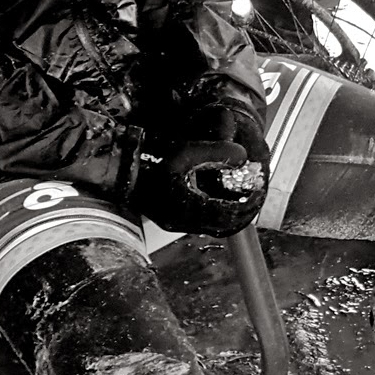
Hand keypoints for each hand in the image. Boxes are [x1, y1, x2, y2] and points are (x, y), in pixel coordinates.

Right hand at [135, 102, 269, 237]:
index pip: (229, 214)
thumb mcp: (187, 151)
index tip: (257, 191)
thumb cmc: (148, 158)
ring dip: (227, 212)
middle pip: (222, 223)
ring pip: (210, 224)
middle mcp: (180, 221)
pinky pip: (198, 220)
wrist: (117, 166)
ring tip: (238, 195)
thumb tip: (242, 155)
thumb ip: (218, 152)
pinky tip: (215, 196)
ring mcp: (172, 221)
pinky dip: (212, 211)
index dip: (247, 203)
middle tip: (252, 195)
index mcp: (187, 208)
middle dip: (240, 210)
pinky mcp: (166, 217)